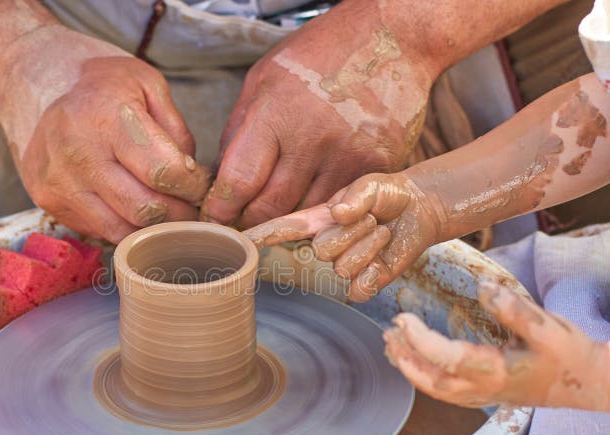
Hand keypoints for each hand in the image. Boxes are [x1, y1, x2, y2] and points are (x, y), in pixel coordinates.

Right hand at [0, 26, 210, 242]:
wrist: (32, 79)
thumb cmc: (100, 82)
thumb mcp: (148, 84)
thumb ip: (176, 131)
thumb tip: (190, 178)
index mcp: (107, 116)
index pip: (163, 172)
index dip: (194, 187)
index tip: (203, 187)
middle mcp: (77, 153)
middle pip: (144, 209)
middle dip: (179, 214)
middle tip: (191, 207)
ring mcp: (58, 181)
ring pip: (122, 231)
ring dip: (152, 229)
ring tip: (167, 213)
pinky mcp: (47, 201)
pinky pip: (98, 230)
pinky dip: (124, 226)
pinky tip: (132, 207)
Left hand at [202, 0, 435, 227]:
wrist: (393, 38)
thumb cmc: (321, 55)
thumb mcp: (264, 78)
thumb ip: (238, 130)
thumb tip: (220, 179)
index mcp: (278, 111)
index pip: (239, 181)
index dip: (222, 208)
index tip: (216, 217)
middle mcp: (314, 138)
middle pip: (271, 207)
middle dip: (251, 221)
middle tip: (244, 221)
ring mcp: (350, 156)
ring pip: (306, 214)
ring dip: (289, 218)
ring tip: (282, 207)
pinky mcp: (379, 167)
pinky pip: (342, 205)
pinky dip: (324, 208)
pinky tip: (318, 194)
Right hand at [244, 172, 441, 301]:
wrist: (419, 209)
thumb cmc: (386, 194)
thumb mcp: (370, 184)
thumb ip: (355, 196)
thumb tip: (339, 213)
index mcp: (317, 220)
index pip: (281, 229)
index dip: (260, 235)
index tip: (240, 241)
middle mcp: (324, 244)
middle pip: (321, 251)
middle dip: (353, 232)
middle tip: (371, 217)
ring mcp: (343, 265)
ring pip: (344, 268)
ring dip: (370, 246)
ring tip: (381, 230)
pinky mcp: (364, 282)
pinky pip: (358, 290)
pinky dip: (373, 275)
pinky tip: (381, 261)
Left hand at [383, 282, 599, 407]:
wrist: (589, 383)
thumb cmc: (569, 354)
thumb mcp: (548, 327)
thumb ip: (514, 309)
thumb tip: (483, 287)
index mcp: (496, 371)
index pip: (447, 358)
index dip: (420, 340)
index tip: (402, 319)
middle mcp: (485, 389)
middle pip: (433, 381)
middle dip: (406, 358)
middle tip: (388, 333)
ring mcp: (484, 396)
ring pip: (436, 389)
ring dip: (410, 368)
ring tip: (391, 345)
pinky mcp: (485, 395)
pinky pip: (446, 391)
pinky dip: (424, 377)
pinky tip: (413, 361)